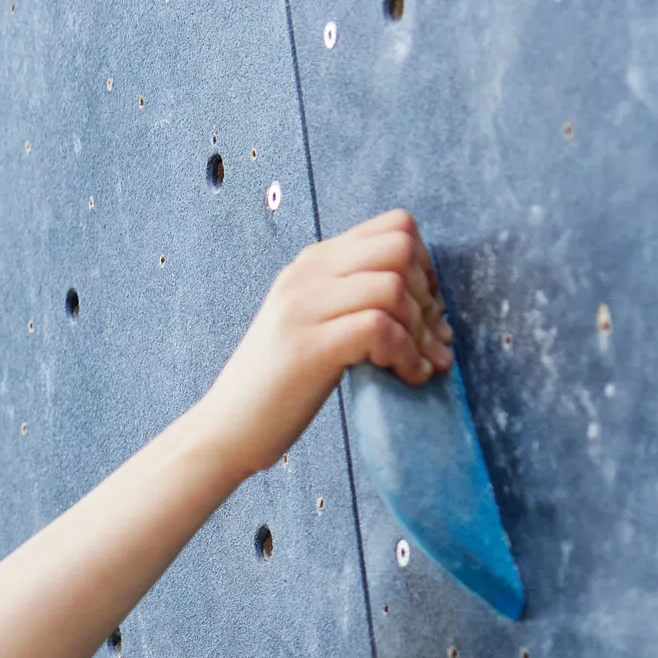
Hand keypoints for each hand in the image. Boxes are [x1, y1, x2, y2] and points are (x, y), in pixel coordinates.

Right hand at [201, 210, 452, 481]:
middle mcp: (307, 275)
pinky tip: (408, 378)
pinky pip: (381, 328)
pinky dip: (407, 355)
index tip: (427, 309)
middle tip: (431, 340)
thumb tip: (424, 301)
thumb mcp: (314, 325)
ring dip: (421, 331)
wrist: (225, 431)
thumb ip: (352, 300)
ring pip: (393, 287)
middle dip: (428, 295)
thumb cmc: (277, 389)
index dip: (425, 264)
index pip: (393, 226)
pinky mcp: (309, 347)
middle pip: (399, 247)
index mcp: (313, 264)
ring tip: (421, 365)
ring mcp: (305, 308)